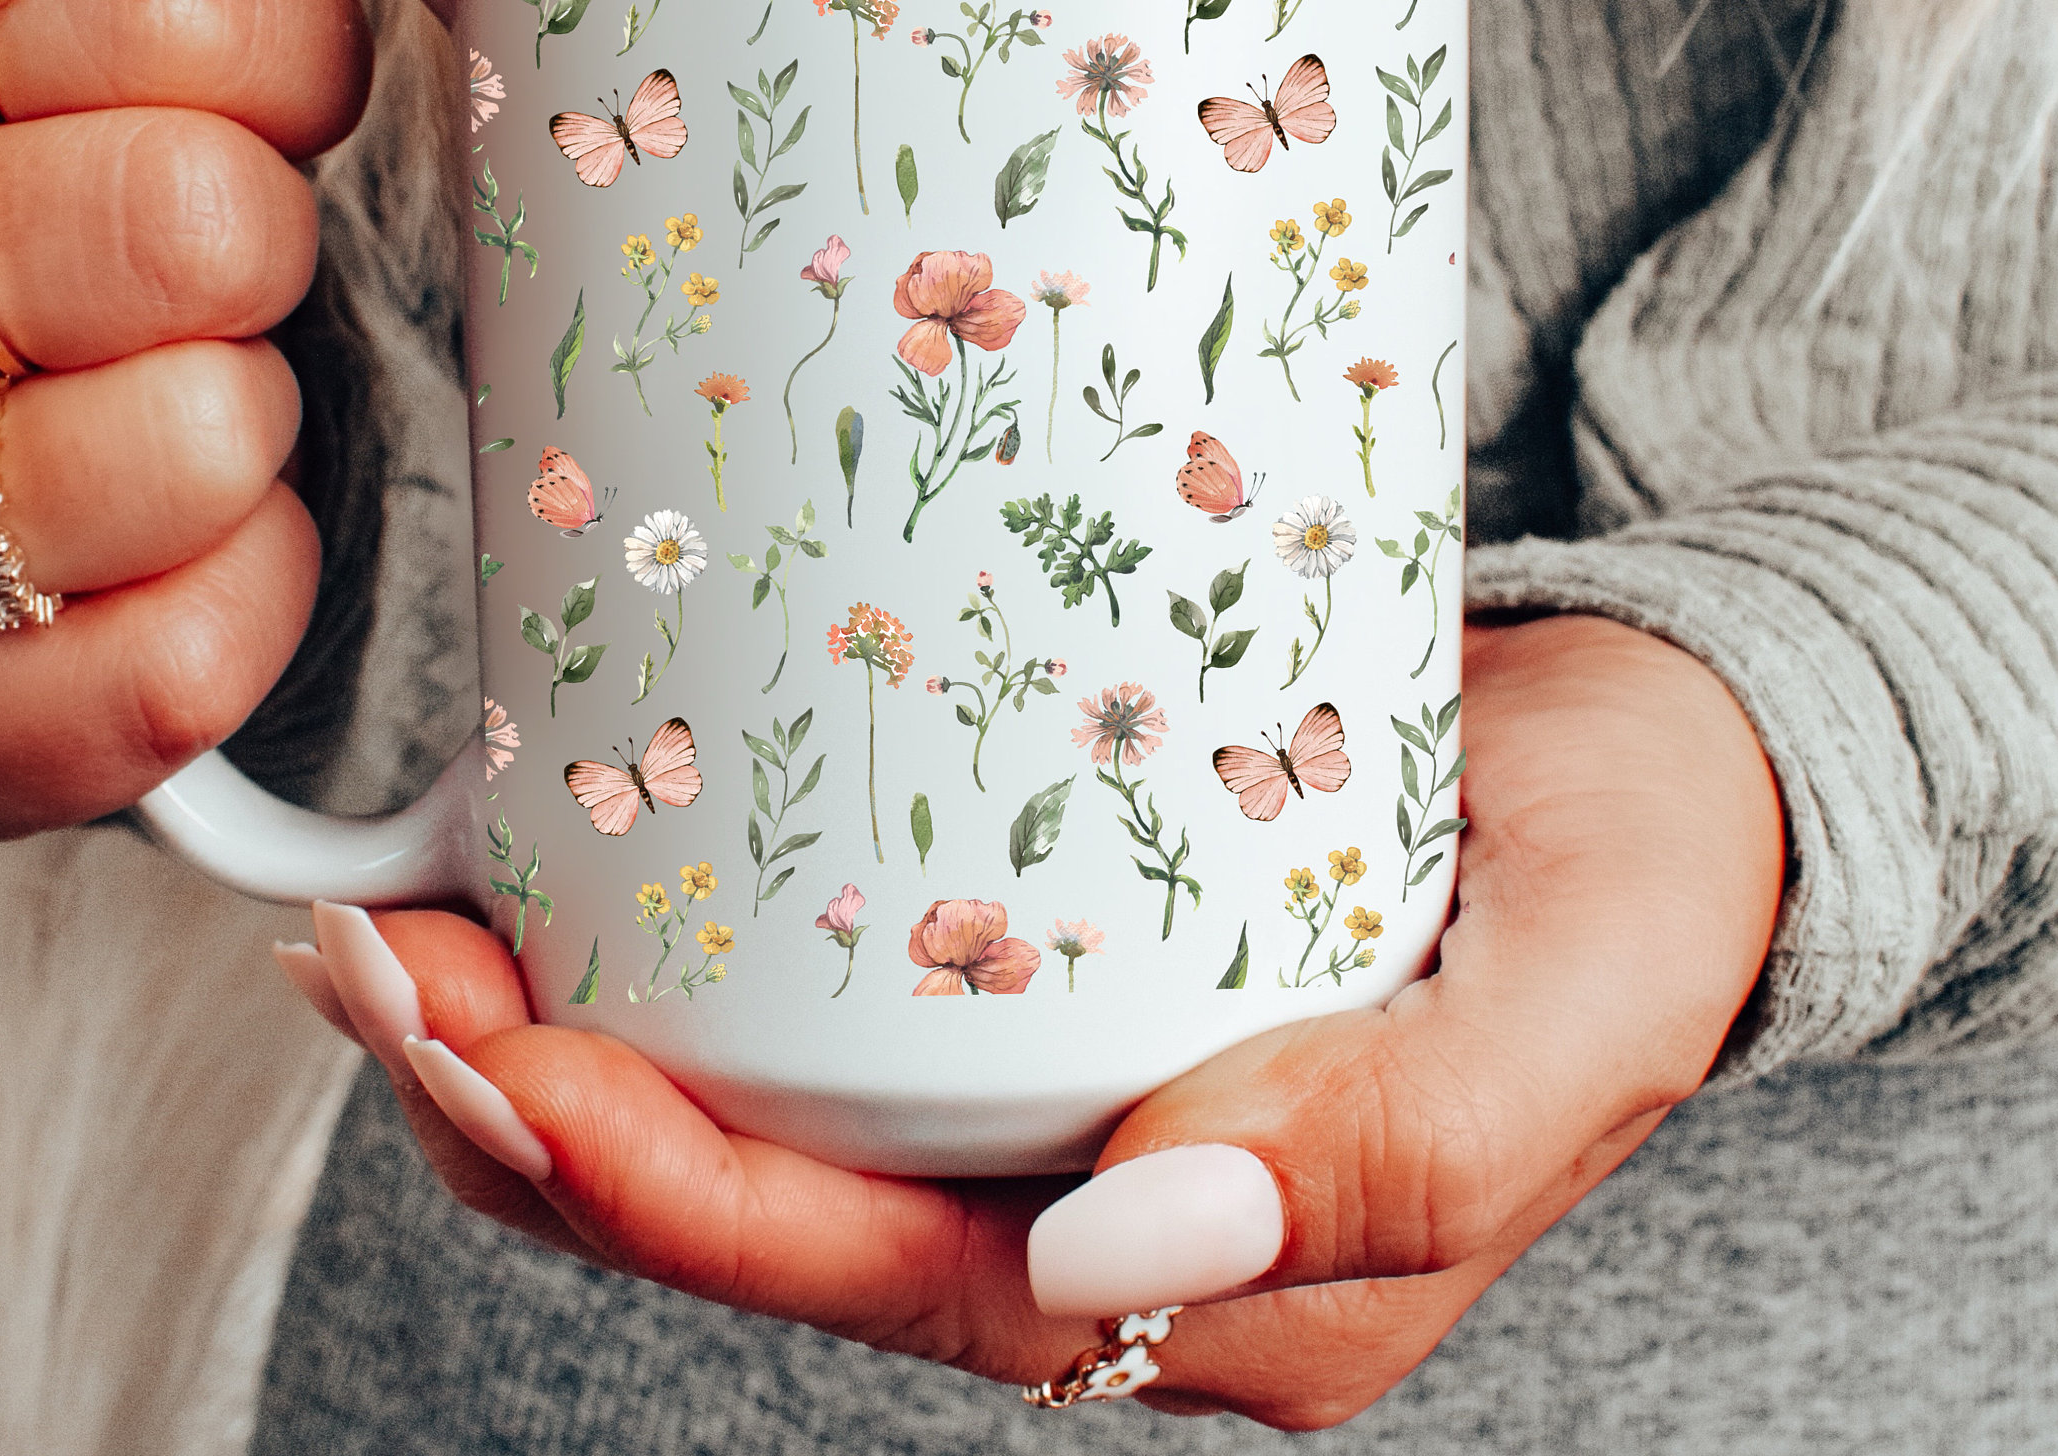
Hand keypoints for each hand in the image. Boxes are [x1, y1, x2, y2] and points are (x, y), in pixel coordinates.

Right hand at [0, 0, 371, 836]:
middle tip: (205, 247)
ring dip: (249, 415)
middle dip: (264, 225)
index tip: (236, 76)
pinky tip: (172, 541)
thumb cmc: (41, 141)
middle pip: (184, 217)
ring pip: (187, 449)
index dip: (276, 31)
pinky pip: (161, 674)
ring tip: (163, 383)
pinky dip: (236, 601)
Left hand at [304, 612, 1785, 1427]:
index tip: (501, 1060)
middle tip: (372, 963)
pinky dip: (664, 949)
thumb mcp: (1565, 1021)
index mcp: (1203, 1294)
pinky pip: (813, 1004)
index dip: (666, 1199)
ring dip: (554, 1037)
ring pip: (751, 1120)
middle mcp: (1095, 1225)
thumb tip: (1105, 1272)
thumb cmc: (1643, 890)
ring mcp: (1053, 1098)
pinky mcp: (1037, 967)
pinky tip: (555, 858)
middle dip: (536, 1118)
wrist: (1685, 763)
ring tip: (389, 921)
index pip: (875, 1282)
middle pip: (761, 1215)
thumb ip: (1380, 1162)